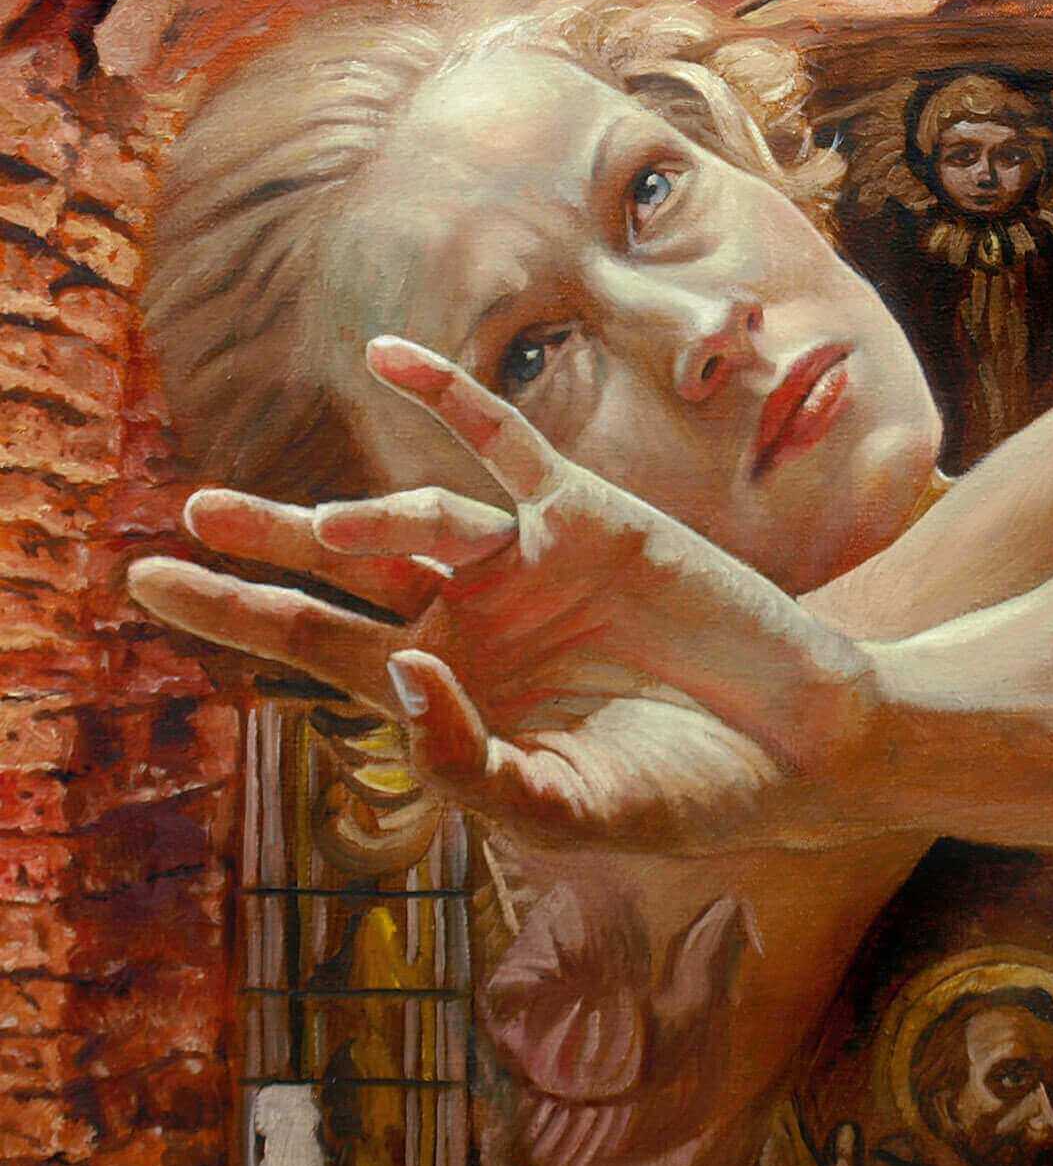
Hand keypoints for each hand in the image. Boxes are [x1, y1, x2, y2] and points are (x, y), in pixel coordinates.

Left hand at [128, 337, 878, 843]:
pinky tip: (389, 358)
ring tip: (322, 528)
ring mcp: (528, 562)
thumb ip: (464, 760)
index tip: (144, 583)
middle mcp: (475, 618)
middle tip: (183, 516)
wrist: (796, 742)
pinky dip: (450, 397)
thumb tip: (389, 666)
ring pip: (418, 517)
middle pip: (343, 568)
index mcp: (450, 691)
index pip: (317, 648)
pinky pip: (505, 444)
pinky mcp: (587, 515)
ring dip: (364, 514)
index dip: (232, 615)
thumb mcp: (560, 808)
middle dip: (261, 546)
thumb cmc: (682, 792)